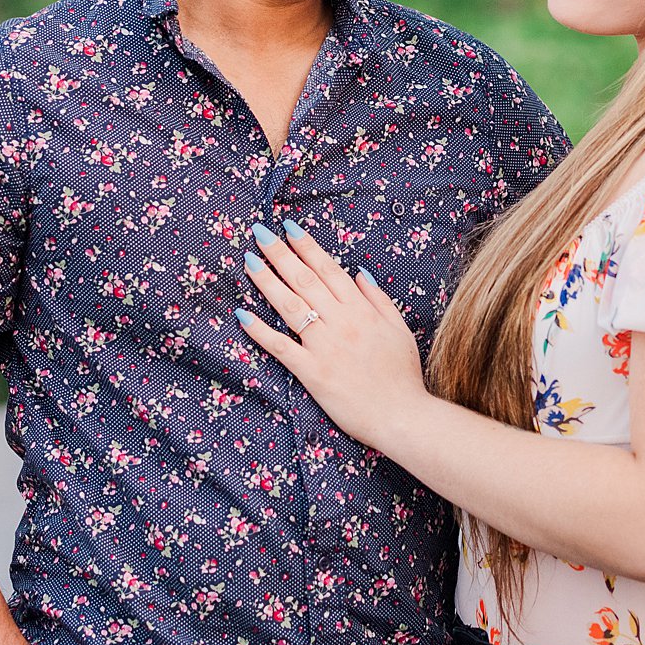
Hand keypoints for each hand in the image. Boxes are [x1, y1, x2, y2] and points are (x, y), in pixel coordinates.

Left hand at [233, 219, 427, 448]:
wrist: (402, 417)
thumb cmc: (402, 375)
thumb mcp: (399, 330)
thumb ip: (378, 300)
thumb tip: (358, 273)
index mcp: (361, 311)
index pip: (328, 270)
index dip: (306, 247)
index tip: (288, 227)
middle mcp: (340, 322)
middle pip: (304, 280)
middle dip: (279, 253)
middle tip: (258, 232)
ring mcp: (324, 346)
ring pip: (289, 306)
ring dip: (266, 281)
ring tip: (248, 261)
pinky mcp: (311, 372)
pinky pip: (280, 347)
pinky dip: (260, 330)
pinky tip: (242, 314)